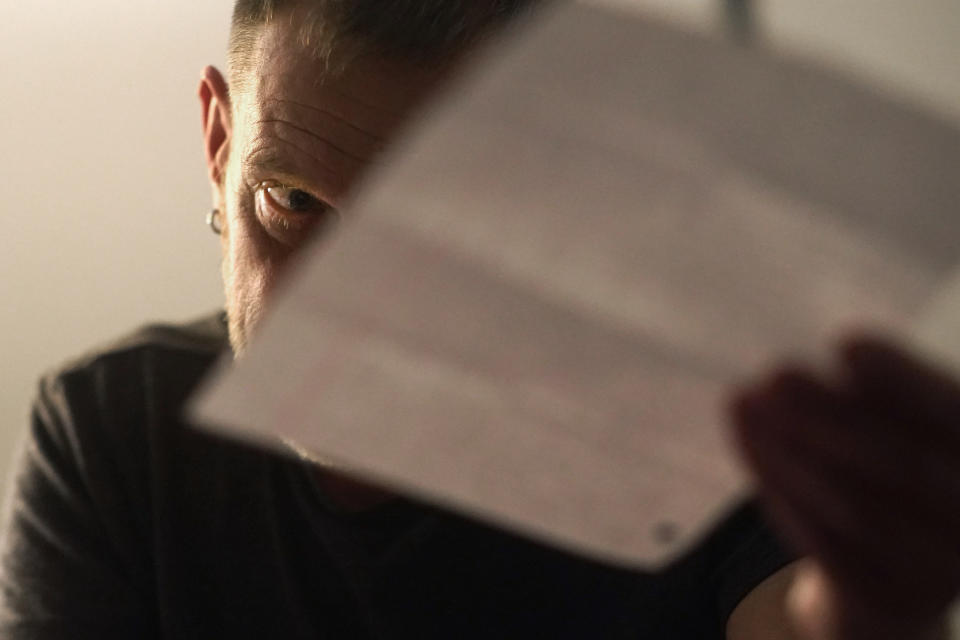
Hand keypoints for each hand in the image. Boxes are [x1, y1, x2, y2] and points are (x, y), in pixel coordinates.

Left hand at [729, 335, 959, 638]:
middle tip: (774, 372)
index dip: (904, 380)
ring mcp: (942, 569)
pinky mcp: (893, 600)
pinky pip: (834, 552)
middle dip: (830, 414)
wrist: (890, 577)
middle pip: (904, 464)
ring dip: (796, 453)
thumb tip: (778, 377)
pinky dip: (789, 497)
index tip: (847, 344)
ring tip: (747, 401)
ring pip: (862, 510)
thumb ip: (849, 401)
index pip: (955, 415)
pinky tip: (756, 451)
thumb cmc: (885, 474)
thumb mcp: (879, 428)